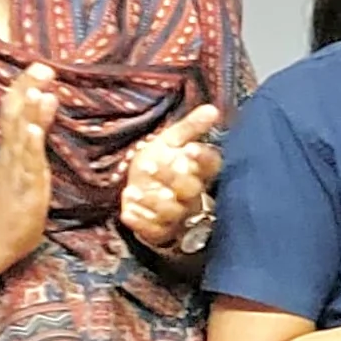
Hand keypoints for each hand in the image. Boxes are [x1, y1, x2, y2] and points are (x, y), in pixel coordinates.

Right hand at [0, 63, 58, 245]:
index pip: (14, 109)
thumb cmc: (13, 200)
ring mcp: (15, 171)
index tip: (38, 64)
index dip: (24, 86)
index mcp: (11, 146)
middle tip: (42, 66)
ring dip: (27, 114)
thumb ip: (36, 130)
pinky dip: (28, 147)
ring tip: (37, 91)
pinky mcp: (23, 189)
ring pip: (18, 137)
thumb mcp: (28, 160)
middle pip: (14, 115)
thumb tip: (47, 99)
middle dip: (27, 90)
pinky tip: (32, 131)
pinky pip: (25, 166)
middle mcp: (10, 153)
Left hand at [117, 104, 225, 253]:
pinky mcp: (161, 231)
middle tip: (150, 165)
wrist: (141, 192)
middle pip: (191, 190)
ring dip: (154, 202)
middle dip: (172, 178)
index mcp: (200, 171)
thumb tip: (212, 109)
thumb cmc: (160, 163)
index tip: (188, 149)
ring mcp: (178, 214)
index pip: (210, 165)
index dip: (201, 158)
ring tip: (134, 191)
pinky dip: (141, 221)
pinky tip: (128, 211)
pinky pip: (155, 230)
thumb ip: (191, 127)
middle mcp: (194, 195)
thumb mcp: (171, 141)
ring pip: (173, 212)